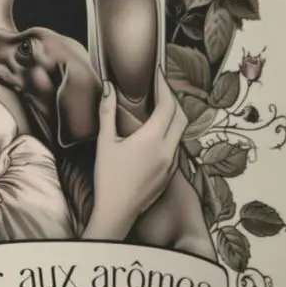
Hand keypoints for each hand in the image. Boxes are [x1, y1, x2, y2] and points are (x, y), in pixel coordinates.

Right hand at [83, 72, 186, 240]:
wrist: (117, 212)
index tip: (157, 75)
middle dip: (172, 99)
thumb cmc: (108, 179)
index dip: (164, 87)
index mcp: (152, 139)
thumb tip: (109, 88)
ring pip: (180, 132)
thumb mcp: (105, 142)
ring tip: (158, 108)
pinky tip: (157, 134)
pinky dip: (170, 134)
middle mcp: (167, 150)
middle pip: (180, 116)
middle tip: (159, 89)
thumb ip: (108, 112)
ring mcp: (171, 163)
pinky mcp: (170, 173)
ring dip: (173, 117)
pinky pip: (176, 147)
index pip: (167, 105)